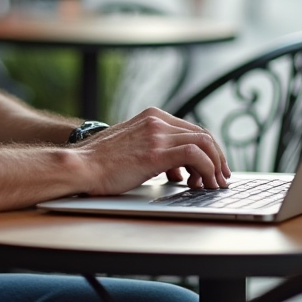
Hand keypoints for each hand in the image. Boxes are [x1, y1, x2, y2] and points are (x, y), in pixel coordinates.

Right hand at [73, 107, 230, 194]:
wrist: (80, 166)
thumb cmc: (101, 163)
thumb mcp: (133, 147)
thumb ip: (156, 151)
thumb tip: (177, 170)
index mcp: (152, 116)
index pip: (192, 129)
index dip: (208, 149)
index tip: (214, 167)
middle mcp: (156, 120)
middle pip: (202, 134)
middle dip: (217, 157)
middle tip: (220, 177)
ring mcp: (156, 134)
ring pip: (203, 143)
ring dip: (214, 165)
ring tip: (214, 184)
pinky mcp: (155, 152)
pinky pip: (195, 156)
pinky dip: (206, 169)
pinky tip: (203, 183)